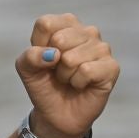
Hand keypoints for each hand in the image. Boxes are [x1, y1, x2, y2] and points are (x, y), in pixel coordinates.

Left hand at [16, 13, 119, 137]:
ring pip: (71, 58)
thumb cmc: (44, 85)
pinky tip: (81, 84)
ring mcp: (102, 48)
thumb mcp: (26, 69)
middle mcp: (87, 31)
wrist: (57, 113)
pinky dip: (77, 83)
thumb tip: (53, 54)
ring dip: (65, 75)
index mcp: (66, 24)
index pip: (45, 24)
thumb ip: (30, 56)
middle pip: (59, 39)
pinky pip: (86, 71)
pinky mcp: (111, 66)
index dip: (38, 46)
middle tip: (58, 71)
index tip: (44, 59)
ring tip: (70, 79)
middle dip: (53, 63)